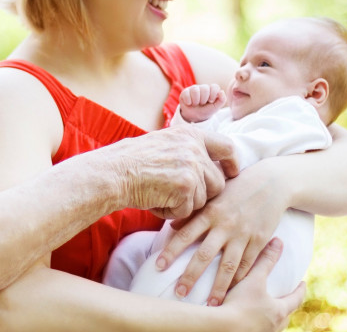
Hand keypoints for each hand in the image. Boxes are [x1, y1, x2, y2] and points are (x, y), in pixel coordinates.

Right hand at [103, 125, 232, 218]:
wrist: (114, 172)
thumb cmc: (132, 161)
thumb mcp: (163, 143)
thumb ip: (186, 150)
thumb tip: (208, 165)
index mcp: (190, 134)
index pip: (227, 147)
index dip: (233, 163)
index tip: (232, 173)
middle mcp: (194, 148)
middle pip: (218, 182)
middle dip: (202, 195)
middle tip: (179, 197)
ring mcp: (192, 167)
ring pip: (203, 199)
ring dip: (184, 204)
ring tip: (159, 194)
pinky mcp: (186, 188)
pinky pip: (187, 211)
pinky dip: (170, 212)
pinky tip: (154, 201)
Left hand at [155, 160, 286, 304]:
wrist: (272, 182)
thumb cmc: (237, 187)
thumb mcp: (214, 194)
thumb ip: (194, 211)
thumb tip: (172, 226)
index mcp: (210, 212)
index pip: (185, 234)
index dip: (171, 251)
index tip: (159, 266)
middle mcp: (225, 225)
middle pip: (204, 255)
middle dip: (191, 276)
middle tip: (179, 293)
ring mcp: (243, 234)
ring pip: (227, 265)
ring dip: (218, 287)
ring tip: (210, 304)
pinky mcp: (259, 241)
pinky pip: (247, 265)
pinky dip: (239, 280)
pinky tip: (232, 292)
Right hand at [179, 84, 226, 122]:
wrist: (195, 117)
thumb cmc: (206, 110)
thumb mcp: (216, 107)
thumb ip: (222, 100)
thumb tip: (221, 92)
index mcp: (211, 90)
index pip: (214, 87)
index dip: (213, 94)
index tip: (211, 101)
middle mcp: (203, 87)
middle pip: (205, 89)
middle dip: (204, 99)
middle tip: (202, 104)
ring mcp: (193, 89)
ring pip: (195, 90)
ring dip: (196, 101)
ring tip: (195, 104)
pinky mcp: (185, 92)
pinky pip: (186, 93)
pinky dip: (188, 101)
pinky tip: (189, 103)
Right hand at [221, 238, 305, 331]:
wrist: (222, 328)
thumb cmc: (240, 304)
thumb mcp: (254, 279)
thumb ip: (266, 260)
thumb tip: (278, 242)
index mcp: (279, 311)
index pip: (296, 299)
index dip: (300, 290)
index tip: (302, 283)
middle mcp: (275, 326)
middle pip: (286, 315)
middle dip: (287, 305)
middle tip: (285, 296)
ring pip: (273, 325)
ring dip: (272, 317)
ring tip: (266, 309)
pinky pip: (259, 329)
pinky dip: (258, 323)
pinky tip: (249, 319)